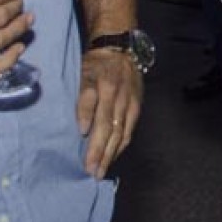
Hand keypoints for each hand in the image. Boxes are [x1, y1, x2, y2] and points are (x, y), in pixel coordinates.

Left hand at [77, 48, 143, 178]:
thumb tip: (83, 129)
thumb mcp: (84, 75)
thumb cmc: (96, 63)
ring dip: (113, 154)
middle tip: (95, 174)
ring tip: (103, 169)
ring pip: (123, 134)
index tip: (87, 164)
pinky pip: (130, 129)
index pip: (101, 125)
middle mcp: (123, 100)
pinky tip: (114, 153)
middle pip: (113, 133)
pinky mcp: (138, 105)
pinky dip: (122, 144)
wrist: (119, 48)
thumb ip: (84, 100)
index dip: (95, 146)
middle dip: (104, 155)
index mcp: (108, 92)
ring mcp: (132, 104)